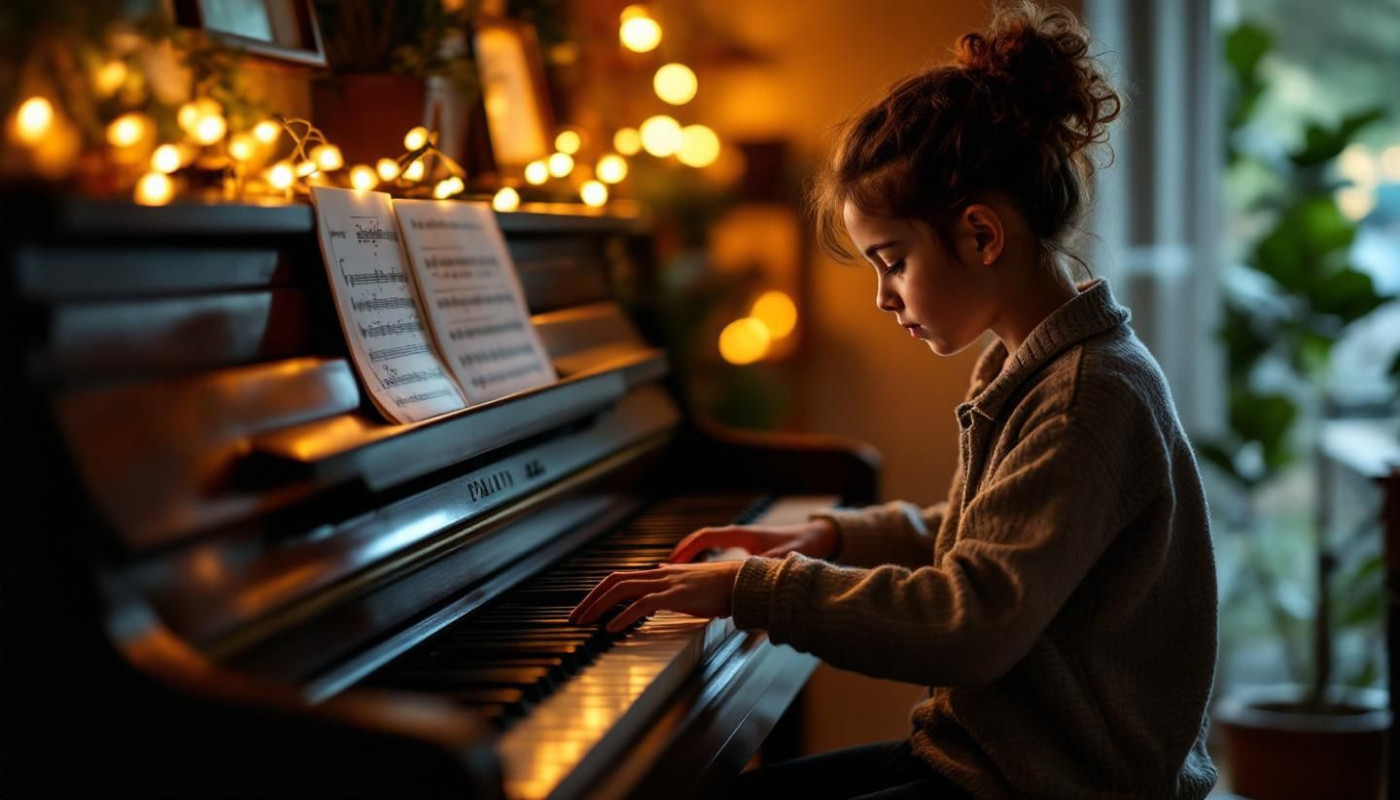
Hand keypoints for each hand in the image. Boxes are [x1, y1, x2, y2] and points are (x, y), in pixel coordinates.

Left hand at [568, 562, 742, 632]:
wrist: (744, 582)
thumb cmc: (721, 587)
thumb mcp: (689, 584)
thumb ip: (670, 582)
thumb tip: (656, 580)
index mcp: (661, 574)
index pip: (620, 578)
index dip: (599, 592)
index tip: (585, 610)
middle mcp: (660, 574)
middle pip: (614, 581)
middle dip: (589, 599)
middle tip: (573, 618)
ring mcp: (668, 583)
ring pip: (622, 589)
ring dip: (598, 606)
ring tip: (583, 623)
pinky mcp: (677, 595)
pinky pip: (643, 604)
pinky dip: (623, 616)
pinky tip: (611, 629)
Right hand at [666, 519, 839, 563]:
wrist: (818, 537)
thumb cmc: (802, 544)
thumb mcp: (784, 557)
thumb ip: (769, 566)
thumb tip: (760, 576)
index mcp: (740, 534)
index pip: (705, 537)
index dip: (686, 550)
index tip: (671, 563)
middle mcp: (736, 535)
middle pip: (698, 541)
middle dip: (679, 554)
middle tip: (661, 570)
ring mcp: (739, 541)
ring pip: (704, 548)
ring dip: (687, 560)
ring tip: (671, 574)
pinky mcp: (745, 550)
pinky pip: (714, 554)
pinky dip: (700, 563)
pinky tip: (694, 577)